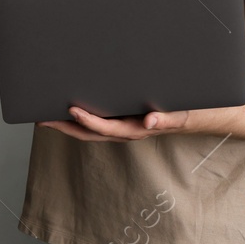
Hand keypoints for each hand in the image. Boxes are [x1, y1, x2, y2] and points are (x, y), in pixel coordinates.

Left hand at [38, 105, 190, 141]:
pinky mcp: (126, 118)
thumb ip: (167, 118)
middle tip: (42, 119)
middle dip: (66, 127)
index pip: (108, 128)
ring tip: (48, 115)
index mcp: (138, 129)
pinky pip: (100, 120)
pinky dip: (82, 118)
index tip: (72, 110)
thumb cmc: (189, 113)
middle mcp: (128, 130)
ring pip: (92, 129)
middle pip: (91, 133)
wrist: (203, 115)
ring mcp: (125, 126)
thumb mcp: (181, 115)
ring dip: (69, 124)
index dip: (89, 121)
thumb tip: (150, 121)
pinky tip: (68, 110)